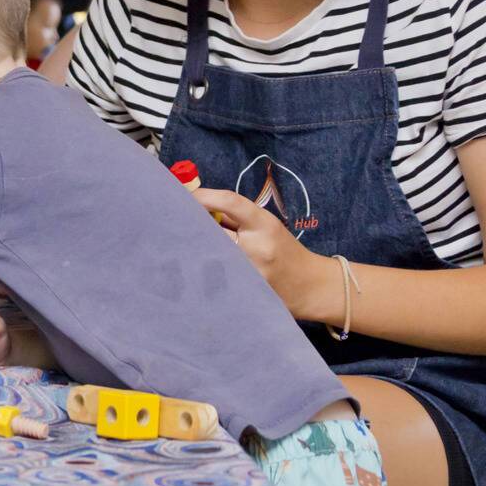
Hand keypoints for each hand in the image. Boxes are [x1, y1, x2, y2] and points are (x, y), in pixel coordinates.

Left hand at [191, 187, 326, 316]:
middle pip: (212, 230)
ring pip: (209, 254)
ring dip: (196, 247)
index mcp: (264, 225)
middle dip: (192, 224)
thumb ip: (236, 217)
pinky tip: (201, 267)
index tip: (186, 194)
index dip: (204, 196)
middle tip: (174, 220)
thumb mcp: (267, 226)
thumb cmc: (284, 250)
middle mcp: (257, 247)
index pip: (231, 202)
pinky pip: (216, 275)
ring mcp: (250, 272)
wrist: (311, 287)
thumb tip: (195, 205)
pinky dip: (205, 268)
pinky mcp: (244, 291)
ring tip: (187, 244)